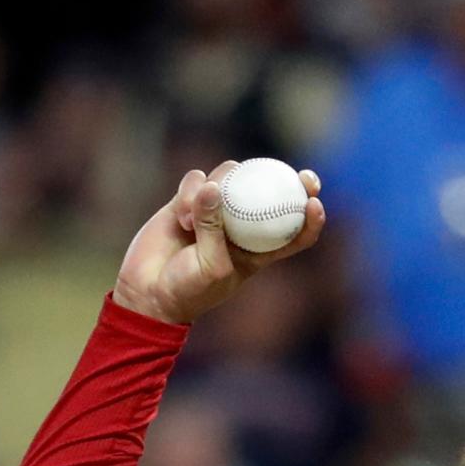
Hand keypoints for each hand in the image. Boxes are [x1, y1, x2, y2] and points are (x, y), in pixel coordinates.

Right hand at [112, 161, 325, 324]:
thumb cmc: (190, 289)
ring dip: (218, 187)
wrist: (149, 291)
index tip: (314, 201)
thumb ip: (214, 228)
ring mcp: (214, 211)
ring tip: (194, 218)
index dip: (310, 217)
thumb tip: (215, 186)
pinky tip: (181, 216)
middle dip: (288, 179)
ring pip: (229, 179)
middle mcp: (240, 226)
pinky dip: (190, 191)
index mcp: (258, 250)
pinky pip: (196, 181)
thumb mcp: (211, 266)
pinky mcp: (187, 201)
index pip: (294, 232)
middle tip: (299, 174)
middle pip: (268, 194)